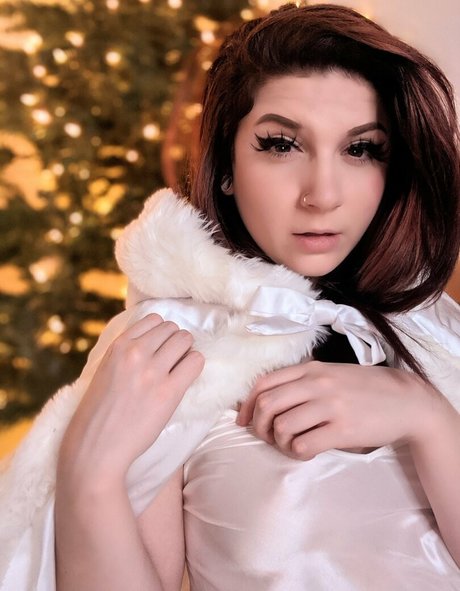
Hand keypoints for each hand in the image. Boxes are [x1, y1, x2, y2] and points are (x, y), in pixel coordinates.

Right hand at [58, 314, 204, 484]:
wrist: (96, 447)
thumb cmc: (100, 412)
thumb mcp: (106, 370)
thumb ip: (127, 353)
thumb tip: (155, 341)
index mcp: (118, 346)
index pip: (153, 320)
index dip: (160, 333)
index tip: (160, 348)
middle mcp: (136, 353)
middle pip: (172, 329)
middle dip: (175, 342)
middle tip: (171, 361)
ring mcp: (153, 371)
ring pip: (185, 340)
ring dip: (186, 352)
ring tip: (179, 368)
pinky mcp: (169, 391)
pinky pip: (195, 362)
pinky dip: (194, 366)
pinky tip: (185, 377)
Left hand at [237, 360, 447, 459]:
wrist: (406, 401)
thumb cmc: (364, 388)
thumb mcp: (331, 374)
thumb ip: (302, 382)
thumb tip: (263, 400)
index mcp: (311, 369)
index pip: (264, 383)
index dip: (247, 405)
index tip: (243, 421)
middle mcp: (317, 384)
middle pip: (267, 405)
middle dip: (258, 426)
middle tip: (267, 437)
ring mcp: (331, 406)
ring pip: (282, 426)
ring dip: (279, 442)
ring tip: (290, 445)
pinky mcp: (343, 429)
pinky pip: (304, 445)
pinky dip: (297, 453)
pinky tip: (307, 452)